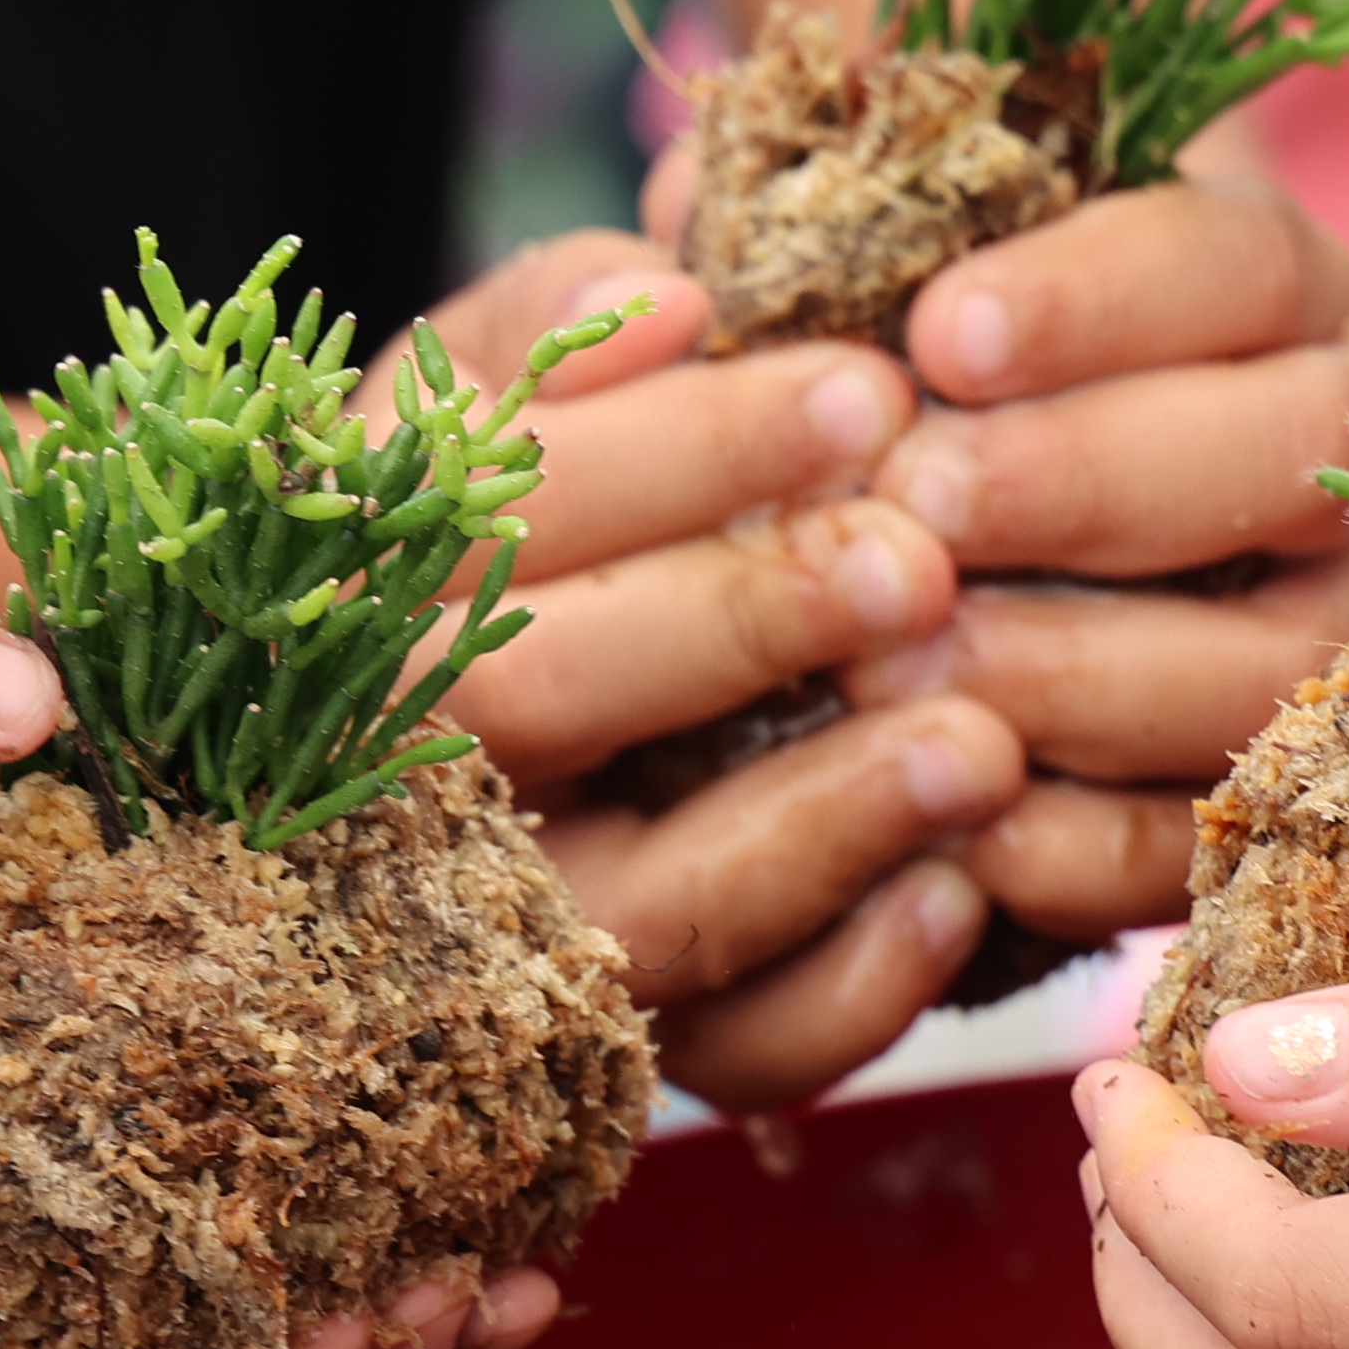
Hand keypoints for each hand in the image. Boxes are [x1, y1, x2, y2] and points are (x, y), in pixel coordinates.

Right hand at [398, 234, 1025, 1108]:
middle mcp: (403, 772)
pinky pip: (727, 1056)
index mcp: (369, 585)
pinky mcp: (612, 1058)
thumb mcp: (466, 414)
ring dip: (818, 825)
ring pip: (644, 912)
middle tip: (916, 561)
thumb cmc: (475, 544)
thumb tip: (670, 291)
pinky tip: (960, 898)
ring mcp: (506, 932)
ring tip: (979, 745)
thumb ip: (545, 336)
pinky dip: (847, 992)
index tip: (866, 387)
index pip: (506, 507)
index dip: (687, 448)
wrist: (385, 766)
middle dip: (740, 623)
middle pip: (540, 705)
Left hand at [851, 162, 1348, 947]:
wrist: (899, 588)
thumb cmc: (862, 391)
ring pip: (1277, 654)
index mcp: (1254, 284)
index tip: (937, 333)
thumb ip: (775, 236)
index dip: (1097, 296)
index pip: (1228, 258)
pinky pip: (1220, 837)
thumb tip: (678, 237)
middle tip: (917, 506)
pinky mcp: (1271, 801)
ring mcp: (1327, 630)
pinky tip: (955, 822)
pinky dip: (1093, 842)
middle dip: (1094, 479)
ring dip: (1083, 667)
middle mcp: (1336, 449)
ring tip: (897, 674)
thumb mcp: (816, 285)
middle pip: (1297, 444)